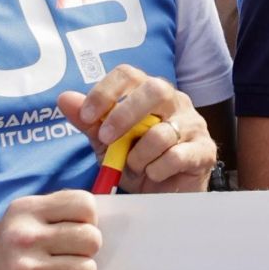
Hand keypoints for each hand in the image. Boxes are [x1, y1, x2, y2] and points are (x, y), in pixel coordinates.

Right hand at [0, 191, 101, 269]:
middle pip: (92, 239)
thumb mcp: (20, 224)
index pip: (84, 204)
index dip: (88, 222)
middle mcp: (23, 235)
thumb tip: (100, 221)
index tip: (72, 234)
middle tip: (63, 262)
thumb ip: (55, 216)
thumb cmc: (0, 259)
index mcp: (25, 210)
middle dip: (84, 254)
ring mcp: (23, 267)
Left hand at [58, 65, 216, 193]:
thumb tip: (64, 98)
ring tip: (135, 167)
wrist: (162, 195)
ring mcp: (194, 124)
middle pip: (155, 89)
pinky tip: (153, 175)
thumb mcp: (106, 142)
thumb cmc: (136, 161)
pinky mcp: (205, 150)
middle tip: (107, 139)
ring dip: (138, 156)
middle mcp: (175, 102)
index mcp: (149, 93)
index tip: (86, 115)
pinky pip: (177, 156)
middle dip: (125, 116)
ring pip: (162, 132)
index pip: (129, 74)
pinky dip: (156, 170)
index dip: (106, 91)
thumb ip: (88, 121)